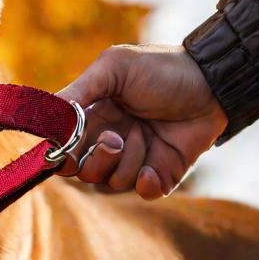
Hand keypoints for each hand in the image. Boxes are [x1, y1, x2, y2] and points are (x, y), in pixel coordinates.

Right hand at [57, 44, 227, 199]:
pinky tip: (154, 166)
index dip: (62, 155)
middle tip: (116, 139)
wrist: (211, 82)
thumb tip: (47, 112)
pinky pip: (143, 192)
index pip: (64, 148)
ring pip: (113, 182)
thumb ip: (80, 90)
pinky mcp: (162, 172)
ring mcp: (136, 158)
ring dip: (128, 162)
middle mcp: (110, 140)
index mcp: (93, 116)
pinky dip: (146, 183)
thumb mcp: (114, 68)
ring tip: (146, 137)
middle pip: (84, 172)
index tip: (68, 152)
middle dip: (98, 159)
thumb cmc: (160, 69)